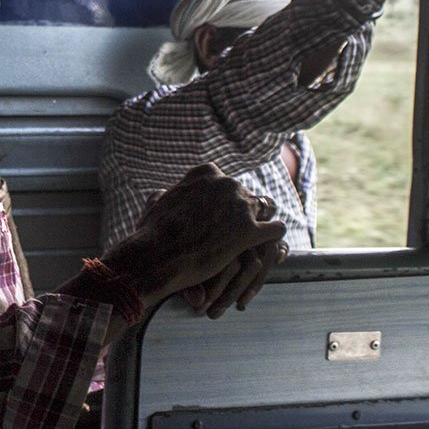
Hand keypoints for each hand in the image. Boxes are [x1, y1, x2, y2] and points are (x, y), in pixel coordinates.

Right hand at [101, 164, 286, 309]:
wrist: (156, 255)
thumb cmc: (152, 232)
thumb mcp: (155, 202)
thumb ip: (165, 194)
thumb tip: (163, 193)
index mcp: (206, 173)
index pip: (227, 182)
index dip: (227, 200)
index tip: (225, 214)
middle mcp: (227, 183)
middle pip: (248, 195)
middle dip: (245, 213)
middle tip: (241, 232)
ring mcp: (241, 206)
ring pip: (267, 208)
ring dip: (263, 223)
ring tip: (260, 241)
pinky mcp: (251, 231)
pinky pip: (276, 230)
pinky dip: (274, 240)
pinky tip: (271, 252)